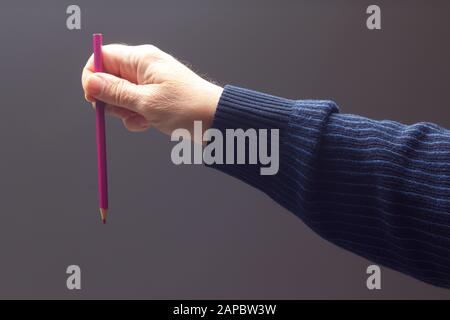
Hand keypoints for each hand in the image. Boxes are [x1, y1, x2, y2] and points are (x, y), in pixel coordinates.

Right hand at [81, 44, 222, 135]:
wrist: (216, 120)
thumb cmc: (187, 108)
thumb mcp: (146, 102)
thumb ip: (115, 92)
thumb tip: (90, 83)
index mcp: (141, 59)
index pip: (102, 57)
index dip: (92, 76)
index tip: (94, 98)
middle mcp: (144, 67)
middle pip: (109, 78)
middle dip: (111, 100)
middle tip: (125, 111)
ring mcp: (150, 83)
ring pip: (121, 96)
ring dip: (125, 112)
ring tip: (143, 118)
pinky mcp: (155, 97)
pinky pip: (134, 106)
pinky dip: (137, 117)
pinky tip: (148, 123)